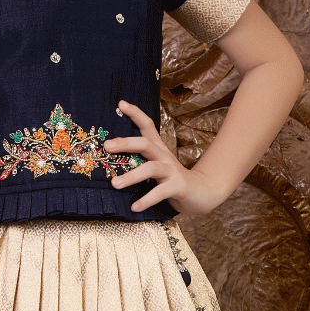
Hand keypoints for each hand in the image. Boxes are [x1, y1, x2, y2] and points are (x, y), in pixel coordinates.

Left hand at [104, 100, 227, 215]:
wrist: (202, 193)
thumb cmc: (172, 181)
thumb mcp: (156, 168)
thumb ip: (139, 163)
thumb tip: (110, 164)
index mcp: (158, 149)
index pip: (148, 126)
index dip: (135, 113)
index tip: (121, 103)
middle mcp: (164, 156)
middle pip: (145, 143)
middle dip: (126, 143)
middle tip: (107, 146)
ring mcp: (172, 171)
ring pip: (151, 168)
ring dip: (132, 176)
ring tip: (114, 184)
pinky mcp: (178, 186)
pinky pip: (160, 192)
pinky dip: (146, 200)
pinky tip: (134, 207)